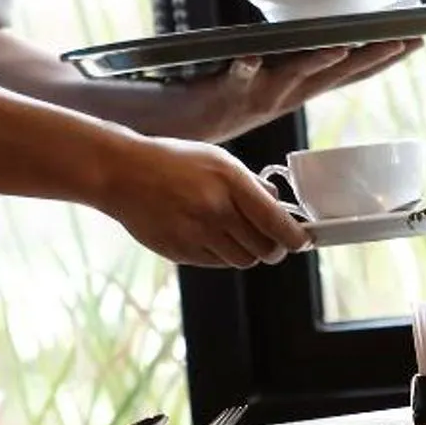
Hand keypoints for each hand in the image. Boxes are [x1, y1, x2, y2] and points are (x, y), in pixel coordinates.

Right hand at [99, 136, 310, 266]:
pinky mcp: (181, 252)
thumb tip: (278, 204)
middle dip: (274, 249)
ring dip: (247, 252)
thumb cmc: (174, 162)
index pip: (277, 224)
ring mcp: (197, 234)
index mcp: (231, 183)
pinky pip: (217, 263)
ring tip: (236, 235)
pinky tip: (210, 236)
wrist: (123, 173)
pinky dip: (222, 255)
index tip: (301, 241)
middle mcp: (216, 211)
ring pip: (243, 261)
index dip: (296, 238)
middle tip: (273, 242)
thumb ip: (251, 185)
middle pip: (265, 250)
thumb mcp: (219, 160)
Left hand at [177, 40, 419, 141]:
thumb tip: (330, 30)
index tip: (417, 40)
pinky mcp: (229, 90)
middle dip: (370, 57)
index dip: (385, 58)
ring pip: (295, 76)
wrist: (190, 124)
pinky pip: (237, 78)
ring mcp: (261, 93)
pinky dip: (244, 69)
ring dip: (317, 63)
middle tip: (400, 42)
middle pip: (337, 74)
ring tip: (341, 48)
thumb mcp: (276, 77)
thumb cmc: (232, 94)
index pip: (352, 72)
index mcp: (303, 86)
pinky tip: (250, 59)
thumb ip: (300, 56)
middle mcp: (289, 92)